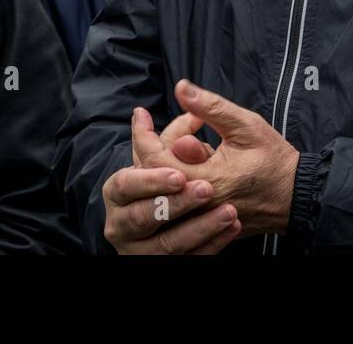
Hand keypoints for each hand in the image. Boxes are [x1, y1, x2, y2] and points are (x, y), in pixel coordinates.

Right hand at [102, 111, 240, 254]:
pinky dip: (210, 245)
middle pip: (144, 217)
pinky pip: (186, 260)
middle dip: (176, 204)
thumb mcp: (181, 148)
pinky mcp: (162, 262)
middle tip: (207, 190)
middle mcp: (124, 222)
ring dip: (200, 228)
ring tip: (229, 212)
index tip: (182, 173)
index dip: (152, 178)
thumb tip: (184, 90)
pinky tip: (232, 229)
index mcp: (120, 189)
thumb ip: (181, 127)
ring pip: (168, 245)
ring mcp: (141, 248)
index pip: (127, 183)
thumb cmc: (186, 170)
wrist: (213, 208)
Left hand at [132, 80, 300, 237]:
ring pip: (163, 186)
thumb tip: (181, 88)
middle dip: (156, 142)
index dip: (143, 133)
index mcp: (206, 180)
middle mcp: (197, 204)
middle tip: (172, 122)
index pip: (155, 159)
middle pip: (154, 174)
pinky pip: (175, 198)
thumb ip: (211, 107)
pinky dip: (176, 175)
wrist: (297, 197)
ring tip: (191, 138)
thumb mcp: (246, 125)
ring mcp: (200, 216)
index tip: (141, 113)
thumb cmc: (275, 160)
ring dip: (167, 158)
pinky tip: (196, 158)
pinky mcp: (204, 221)